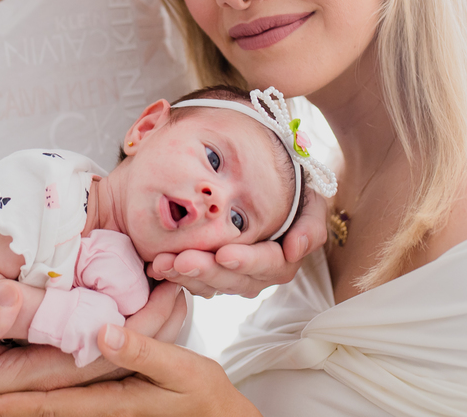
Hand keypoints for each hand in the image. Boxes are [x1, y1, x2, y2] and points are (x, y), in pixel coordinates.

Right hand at [0, 281, 186, 415]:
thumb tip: (10, 296)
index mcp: (43, 376)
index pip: (103, 351)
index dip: (139, 324)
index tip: (166, 289)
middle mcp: (64, 385)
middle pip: (122, 354)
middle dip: (156, 321)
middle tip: (184, 284)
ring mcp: (65, 381)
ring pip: (118, 356)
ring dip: (148, 324)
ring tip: (176, 288)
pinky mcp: (58, 372)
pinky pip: (104, 353)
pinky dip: (128, 328)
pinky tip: (143, 303)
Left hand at [0, 322, 259, 416]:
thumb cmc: (206, 395)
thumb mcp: (181, 369)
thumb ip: (141, 351)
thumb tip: (100, 330)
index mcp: (112, 403)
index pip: (50, 405)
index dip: (10, 406)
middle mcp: (102, 414)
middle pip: (43, 413)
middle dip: (3, 412)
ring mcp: (105, 414)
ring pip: (55, 410)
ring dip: (22, 410)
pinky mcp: (112, 410)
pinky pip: (72, 408)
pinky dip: (48, 405)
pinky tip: (31, 397)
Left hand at [148, 187, 326, 297]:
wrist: (259, 183)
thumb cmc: (290, 193)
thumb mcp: (310, 203)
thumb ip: (311, 224)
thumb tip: (297, 250)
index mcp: (281, 260)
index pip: (267, 266)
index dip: (247, 261)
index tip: (224, 253)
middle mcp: (255, 274)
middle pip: (232, 280)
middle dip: (207, 271)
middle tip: (182, 260)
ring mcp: (230, 277)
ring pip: (208, 284)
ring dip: (185, 275)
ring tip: (162, 263)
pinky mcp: (208, 274)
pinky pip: (191, 279)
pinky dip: (174, 273)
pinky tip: (155, 263)